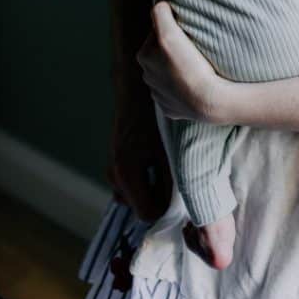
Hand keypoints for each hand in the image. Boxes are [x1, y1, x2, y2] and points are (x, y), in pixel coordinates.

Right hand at [109, 79, 171, 220]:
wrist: (135, 84)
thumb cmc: (155, 113)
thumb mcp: (171, 148)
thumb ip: (174, 180)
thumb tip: (182, 206)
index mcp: (126, 173)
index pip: (148, 214)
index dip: (168, 209)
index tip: (184, 196)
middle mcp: (115, 174)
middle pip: (141, 206)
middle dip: (160, 198)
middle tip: (180, 180)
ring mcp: (113, 166)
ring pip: (136, 194)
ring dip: (153, 188)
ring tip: (171, 168)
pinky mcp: (117, 158)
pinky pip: (133, 181)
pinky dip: (146, 178)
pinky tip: (160, 159)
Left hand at [138, 1, 228, 122]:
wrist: (208, 101)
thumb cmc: (189, 65)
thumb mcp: (170, 33)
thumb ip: (160, 14)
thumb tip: (160, 3)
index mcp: (144, 57)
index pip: (157, 34)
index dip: (173, 30)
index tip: (187, 33)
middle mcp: (147, 77)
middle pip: (162, 54)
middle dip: (174, 50)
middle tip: (193, 48)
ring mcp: (159, 95)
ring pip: (169, 75)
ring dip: (179, 69)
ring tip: (197, 66)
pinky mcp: (172, 109)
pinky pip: (177, 94)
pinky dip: (185, 88)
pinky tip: (196, 84)